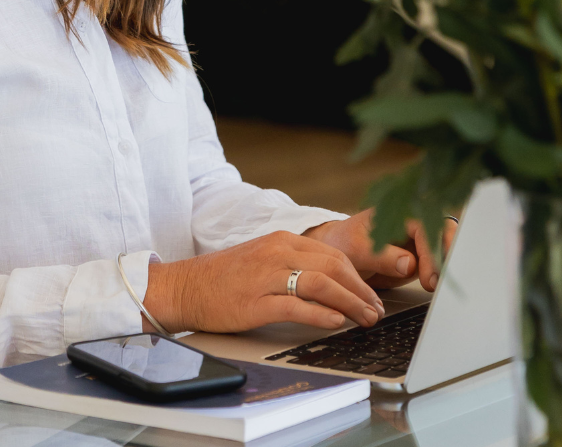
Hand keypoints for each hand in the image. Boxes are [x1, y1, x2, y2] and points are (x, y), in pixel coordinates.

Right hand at [143, 231, 386, 334]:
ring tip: (365, 319)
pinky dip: (321, 314)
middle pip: (333, 267)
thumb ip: (293, 264)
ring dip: (350, 303)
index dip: (359, 276)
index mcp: (280, 240)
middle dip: (361, 291)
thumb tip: (331, 282)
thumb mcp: (262, 257)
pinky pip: (296, 306)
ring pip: (321, 284)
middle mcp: (276, 253)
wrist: (185, 286)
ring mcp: (265, 277)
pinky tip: (335, 322)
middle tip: (376, 310)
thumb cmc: (224, 277)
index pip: (333, 254)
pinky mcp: (255, 302)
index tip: (371, 295)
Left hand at [305, 211, 457, 291]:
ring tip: (443, 288)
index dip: (430, 251)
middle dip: (450, 253)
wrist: (337, 254)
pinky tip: (440, 287)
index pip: (425, 226)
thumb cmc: (342, 244)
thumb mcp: (354, 249)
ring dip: (450, 263)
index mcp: (395, 212)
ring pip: (447, 243)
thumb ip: (380, 255)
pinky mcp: (421, 255)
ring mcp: (418, 238)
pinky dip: (444, 271)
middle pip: (444, 228)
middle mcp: (410, 222)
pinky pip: (440, 259)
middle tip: (444, 282)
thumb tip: (410, 264)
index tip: (429, 278)